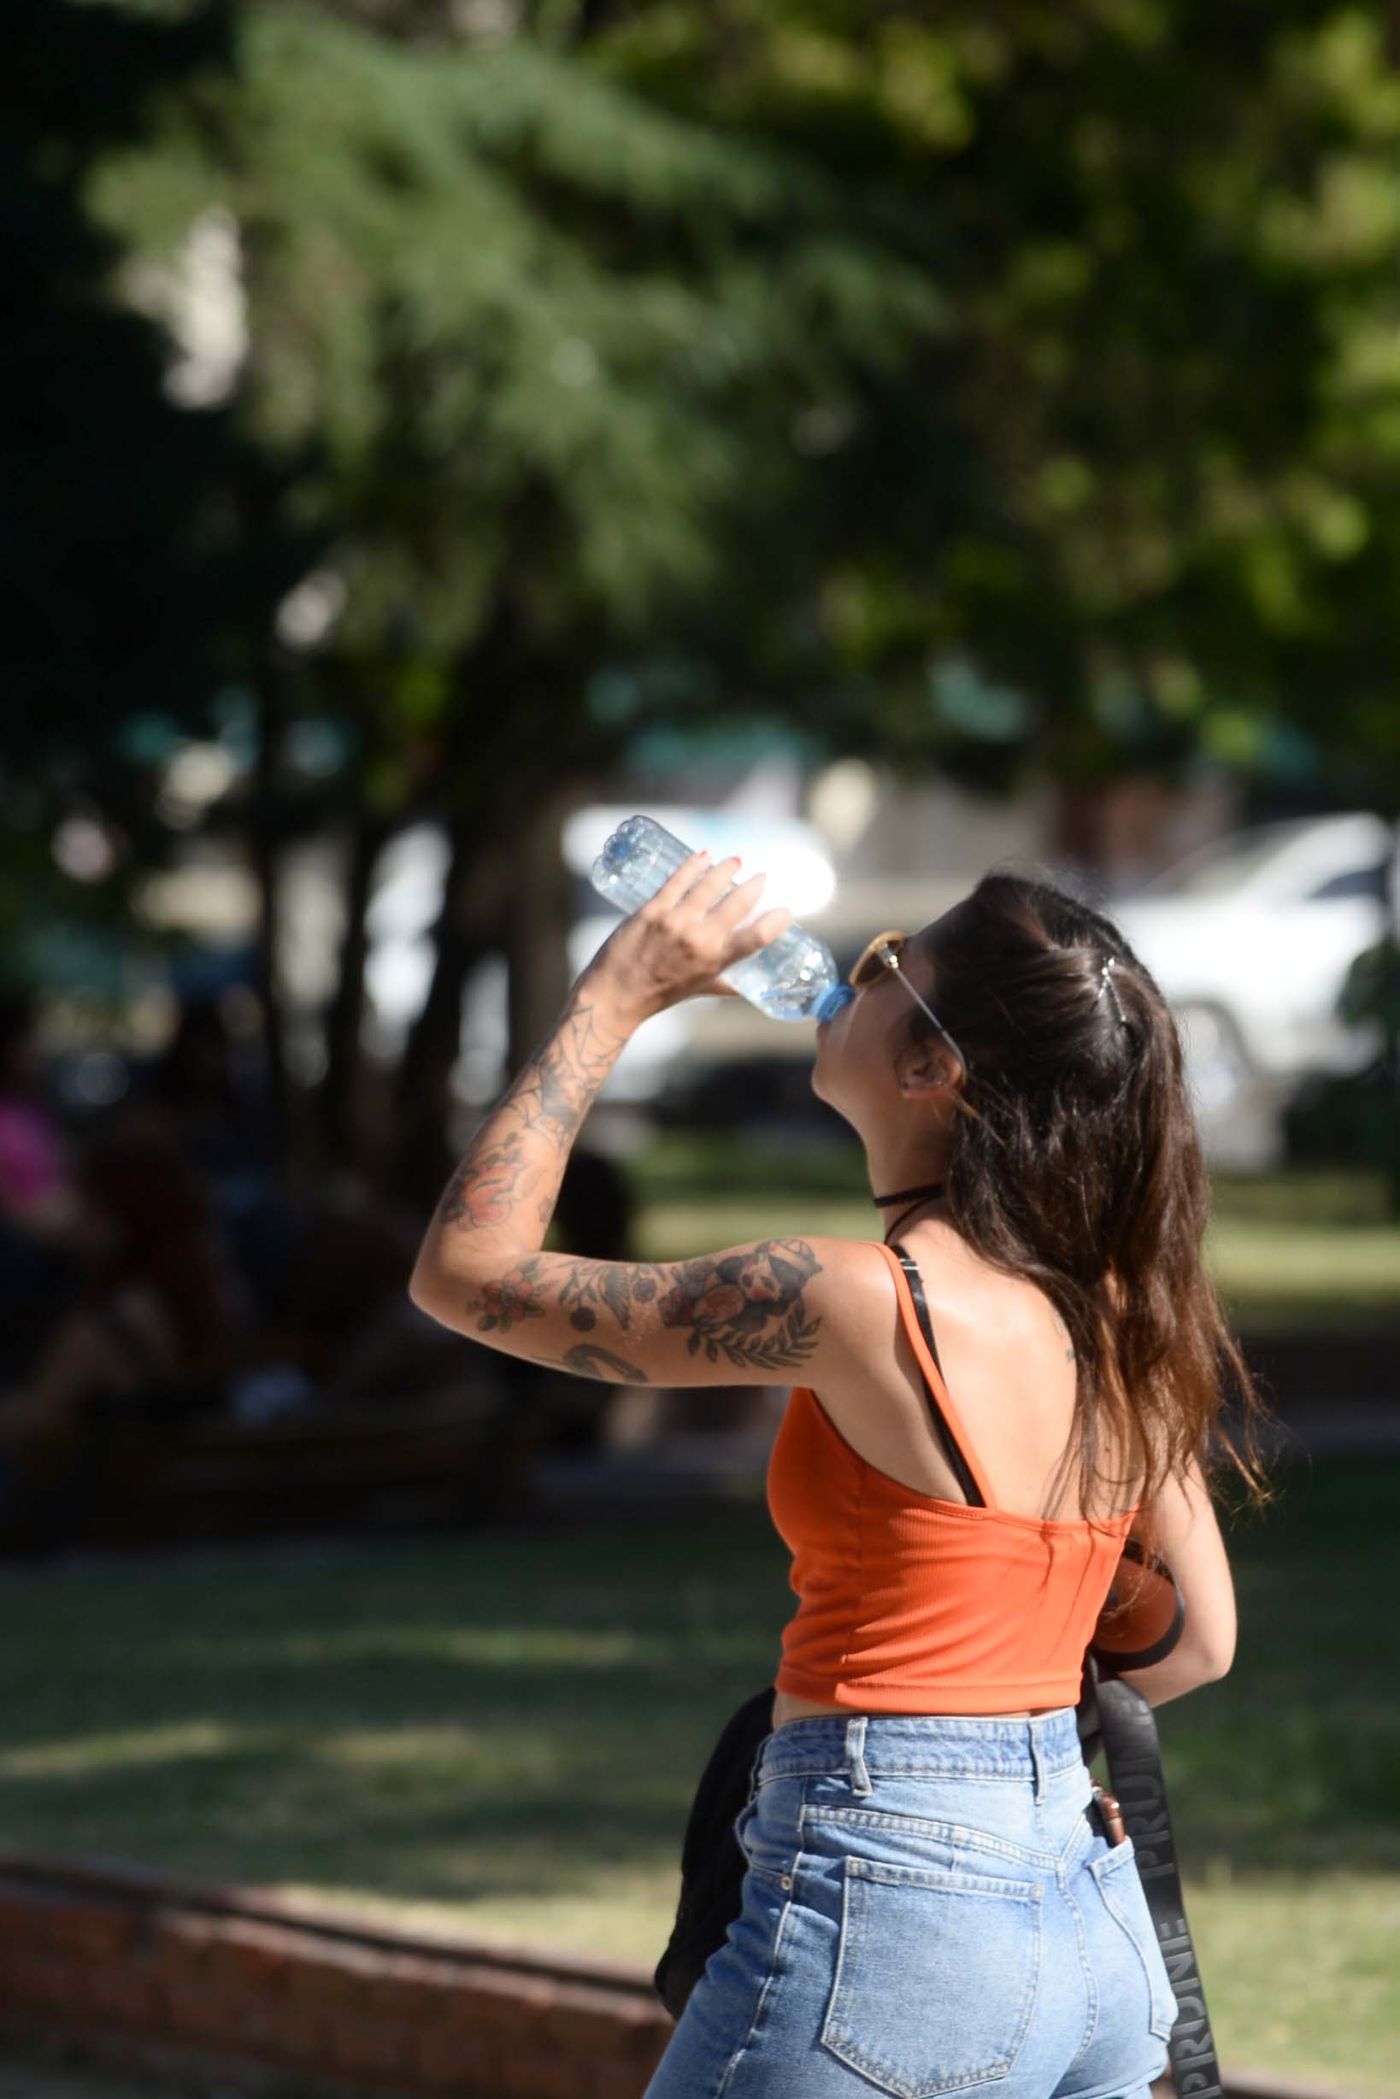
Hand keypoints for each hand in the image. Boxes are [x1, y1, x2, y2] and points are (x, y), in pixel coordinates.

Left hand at [578, 849, 793, 1027]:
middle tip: (760, 878)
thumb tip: (746, 988)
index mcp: (715, 962)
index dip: (776, 922)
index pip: (757, 937)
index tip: (784, 911)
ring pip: (709, 886)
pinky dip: (693, 866)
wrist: (615, 995)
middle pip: (738, 903)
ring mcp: (675, 921)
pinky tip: (704, 856)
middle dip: (754, 886)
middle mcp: (699, 939)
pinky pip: (677, 881)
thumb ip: (724, 984)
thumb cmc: (658, 995)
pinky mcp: (653, 910)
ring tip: (735, 862)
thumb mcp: (699, 990)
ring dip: (726, 870)